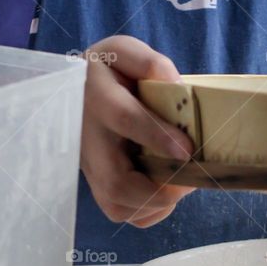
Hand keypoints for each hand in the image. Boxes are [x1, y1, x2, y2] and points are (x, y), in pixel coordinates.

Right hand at [80, 36, 194, 226]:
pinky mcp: (97, 187)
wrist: (77, 93)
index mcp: (97, 98)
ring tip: (179, 182)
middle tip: (189, 178)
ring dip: (157, 202)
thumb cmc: (109, 72)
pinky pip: (122, 213)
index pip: (124, 119)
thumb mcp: (124, 52)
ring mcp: (90, 169)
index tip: (187, 150)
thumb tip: (174, 85)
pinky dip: (149, 210)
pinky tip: (163, 190)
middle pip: (117, 181)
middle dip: (159, 189)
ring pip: (119, 206)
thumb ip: (148, 63)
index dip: (157, 137)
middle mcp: (89, 140)